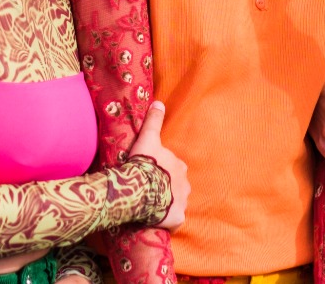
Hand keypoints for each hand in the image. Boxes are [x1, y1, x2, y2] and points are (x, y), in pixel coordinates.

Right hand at [127, 101, 188, 229]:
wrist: (139, 188)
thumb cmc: (144, 162)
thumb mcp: (148, 138)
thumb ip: (154, 121)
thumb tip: (159, 102)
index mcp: (180, 166)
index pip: (173, 168)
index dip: (161, 171)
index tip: (150, 173)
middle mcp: (185, 184)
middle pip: (176, 186)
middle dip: (166, 188)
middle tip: (149, 190)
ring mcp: (182, 202)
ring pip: (175, 203)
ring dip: (166, 204)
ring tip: (150, 205)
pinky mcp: (176, 219)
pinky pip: (173, 220)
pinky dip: (166, 220)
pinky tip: (155, 219)